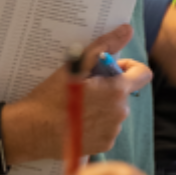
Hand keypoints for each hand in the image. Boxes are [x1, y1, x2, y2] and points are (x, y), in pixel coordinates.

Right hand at [5, 24, 152, 160]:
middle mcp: (121, 112)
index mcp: (117, 91)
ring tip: (77, 105)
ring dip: (102, 105)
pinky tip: (77, 121)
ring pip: (115, 111)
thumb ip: (105, 47)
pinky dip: (96, 123)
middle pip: (124, 92)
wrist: (32, 131)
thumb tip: (127, 30)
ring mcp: (114, 130)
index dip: (129, 67)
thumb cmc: (51, 96)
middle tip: (83, 86)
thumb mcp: (75, 67)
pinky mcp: (105, 144)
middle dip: (109, 87)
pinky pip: (107, 128)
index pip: (143, 74)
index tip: (111, 67)